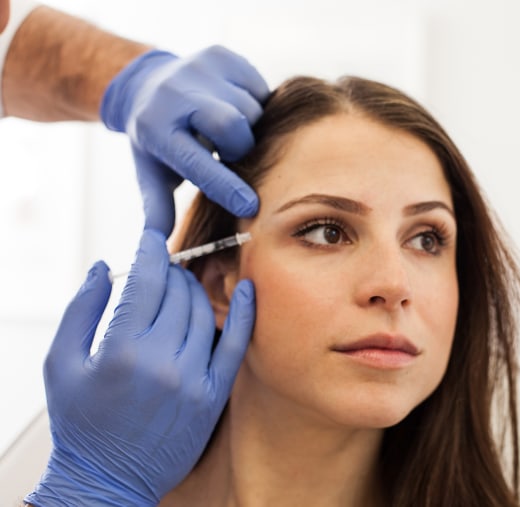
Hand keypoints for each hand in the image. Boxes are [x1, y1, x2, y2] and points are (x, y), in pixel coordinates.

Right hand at [25, 229, 254, 505]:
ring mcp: (193, 380)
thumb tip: (106, 267)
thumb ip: (82, 309)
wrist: (107, 480)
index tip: (152, 238)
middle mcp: (162, 362)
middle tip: (162, 268)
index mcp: (121, 350)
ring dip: (194, 290)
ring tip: (181, 286)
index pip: (147, 281)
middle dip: (169, 271)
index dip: (150, 251)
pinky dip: (245, 314)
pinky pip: (237, 346)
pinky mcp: (214, 396)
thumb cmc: (80, 422)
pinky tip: (248, 289)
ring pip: (205, 313)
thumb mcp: (61, 364)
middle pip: (178, 293)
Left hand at [100, 46, 268, 234]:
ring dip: (247, 126)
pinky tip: (233, 107)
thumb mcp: (151, 172)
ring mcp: (199, 69)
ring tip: (226, 130)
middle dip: (239, 144)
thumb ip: (158, 209)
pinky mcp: (221, 55)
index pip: (197, 164)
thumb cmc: (157, 139)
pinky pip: (258, 86)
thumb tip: (160, 249)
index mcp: (157, 130)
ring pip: (251, 107)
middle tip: (228, 152)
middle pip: (232, 124)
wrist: (147, 83)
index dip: (225, 187)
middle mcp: (176, 95)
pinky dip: (254, 102)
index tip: (250, 207)